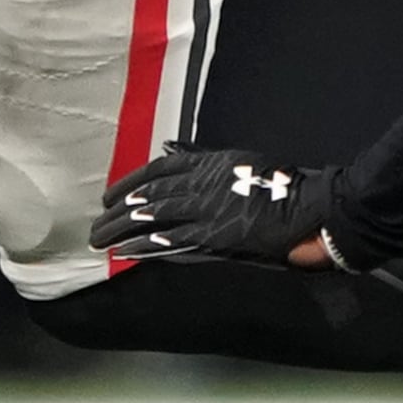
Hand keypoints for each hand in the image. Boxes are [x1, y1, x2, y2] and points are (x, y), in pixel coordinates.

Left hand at [91, 143, 342, 265]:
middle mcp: (201, 185)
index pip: (156, 171)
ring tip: (102, 240)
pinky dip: (147, 246)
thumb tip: (170, 150)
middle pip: (148, 196)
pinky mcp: (213, 237)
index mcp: (207, 164)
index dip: (129, 183)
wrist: (306, 207)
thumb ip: (201, 158)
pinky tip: (128, 252)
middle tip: (96, 224)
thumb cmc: (279, 184)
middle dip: (118, 211)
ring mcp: (205, 211)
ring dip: (124, 230)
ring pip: (154, 219)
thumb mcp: (237, 159)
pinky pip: (172, 241)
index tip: (109, 196)